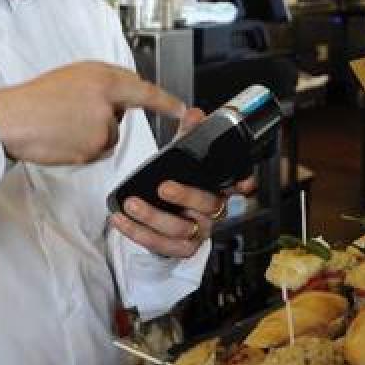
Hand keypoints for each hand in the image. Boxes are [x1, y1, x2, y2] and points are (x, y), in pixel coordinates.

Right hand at [0, 62, 184, 164]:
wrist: (11, 119)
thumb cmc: (37, 98)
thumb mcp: (73, 76)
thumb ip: (102, 84)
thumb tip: (123, 97)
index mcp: (103, 77)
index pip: (143, 90)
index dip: (165, 101)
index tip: (181, 109)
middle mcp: (107, 100)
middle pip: (120, 116)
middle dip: (102, 116)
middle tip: (70, 111)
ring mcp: (102, 126)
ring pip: (108, 136)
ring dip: (91, 134)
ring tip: (62, 124)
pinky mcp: (93, 148)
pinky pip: (96, 150)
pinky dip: (82, 148)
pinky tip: (62, 139)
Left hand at [110, 108, 256, 257]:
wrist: (166, 217)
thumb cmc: (178, 184)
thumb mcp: (181, 158)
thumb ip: (187, 136)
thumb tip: (194, 115)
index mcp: (218, 189)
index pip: (238, 186)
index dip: (243, 184)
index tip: (242, 182)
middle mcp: (212, 212)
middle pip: (208, 206)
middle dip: (185, 196)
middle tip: (163, 187)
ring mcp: (198, 232)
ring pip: (181, 229)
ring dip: (153, 217)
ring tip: (132, 204)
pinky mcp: (180, 248)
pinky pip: (162, 246)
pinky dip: (139, 234)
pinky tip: (122, 220)